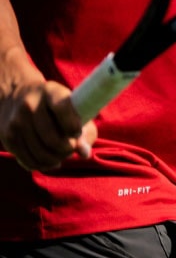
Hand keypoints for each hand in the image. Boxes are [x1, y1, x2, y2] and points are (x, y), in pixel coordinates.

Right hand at [0, 52, 95, 171]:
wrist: (16, 96)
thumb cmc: (56, 106)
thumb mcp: (73, 108)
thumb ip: (85, 130)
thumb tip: (84, 154)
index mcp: (51, 92)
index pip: (62, 109)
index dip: (73, 126)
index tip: (77, 133)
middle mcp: (30, 105)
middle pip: (52, 138)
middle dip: (67, 149)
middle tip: (71, 148)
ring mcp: (16, 121)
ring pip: (40, 153)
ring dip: (56, 159)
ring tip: (62, 155)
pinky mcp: (8, 137)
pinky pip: (28, 160)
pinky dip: (43, 165)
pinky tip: (51, 161)